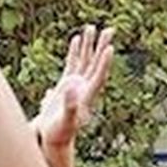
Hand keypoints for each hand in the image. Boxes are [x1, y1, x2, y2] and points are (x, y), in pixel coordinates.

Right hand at [32, 25, 113, 151]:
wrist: (56, 138)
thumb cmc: (62, 133)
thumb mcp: (66, 121)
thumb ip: (69, 107)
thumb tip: (68, 91)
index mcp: (87, 97)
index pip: (99, 77)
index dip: (104, 63)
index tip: (110, 49)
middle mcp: (85, 88)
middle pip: (95, 64)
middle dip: (101, 47)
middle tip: (108, 31)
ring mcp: (77, 84)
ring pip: (84, 60)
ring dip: (88, 45)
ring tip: (91, 28)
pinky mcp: (67, 83)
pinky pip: (73, 64)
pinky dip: (74, 52)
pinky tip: (76, 39)